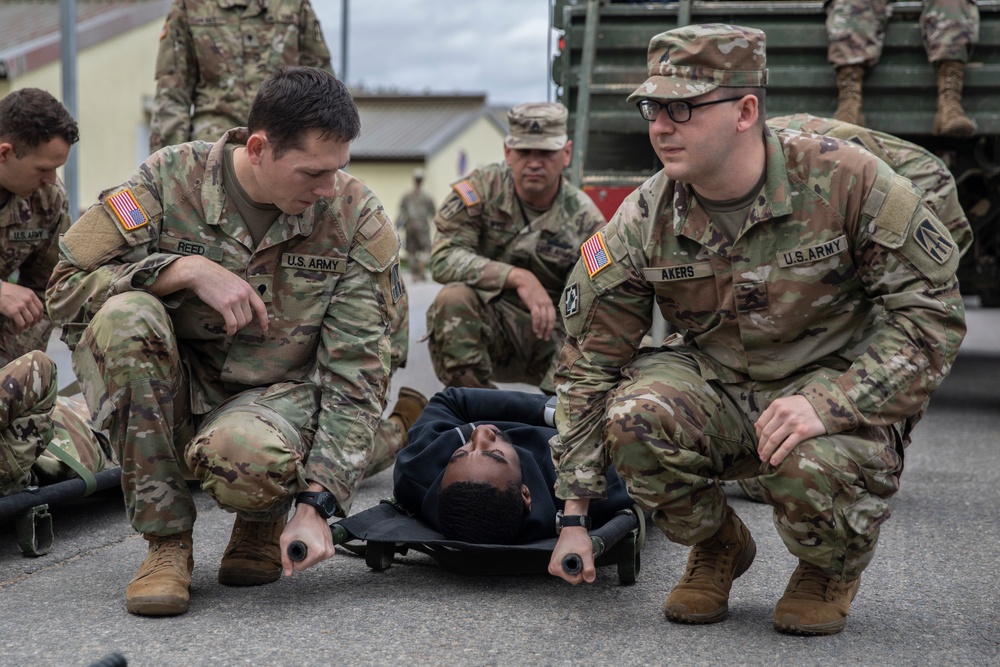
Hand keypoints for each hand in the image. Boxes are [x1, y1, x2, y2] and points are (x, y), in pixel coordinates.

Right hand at [0, 282, 44, 331]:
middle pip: (36, 315)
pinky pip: (21, 324)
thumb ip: (27, 298)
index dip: (40, 316)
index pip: (40, 307)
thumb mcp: (20, 291)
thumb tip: (31, 309)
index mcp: (31, 294)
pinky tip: (16, 331)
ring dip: (26, 326)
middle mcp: (28, 300)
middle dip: (33, 322)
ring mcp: (21, 306)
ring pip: (29, 320)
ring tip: (22, 328)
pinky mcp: (13, 312)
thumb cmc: (6, 290)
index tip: (38, 320)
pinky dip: (19, 329)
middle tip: (29, 325)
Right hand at [152, 255, 268, 335]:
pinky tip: (226, 330)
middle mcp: (243, 294)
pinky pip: (232, 324)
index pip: (261, 307)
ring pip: (241, 322)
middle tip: (234, 325)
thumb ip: (241, 291)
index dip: (264, 320)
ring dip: (236, 328)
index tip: (265, 328)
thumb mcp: (234, 280)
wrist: (199, 272)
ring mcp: (234, 300)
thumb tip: (243, 306)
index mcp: (247, 288)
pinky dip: (230, 330)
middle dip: (242, 324)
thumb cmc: (214, 276)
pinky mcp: (224, 306)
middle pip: (249, 317)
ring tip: (228, 327)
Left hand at [280, 502, 334, 575]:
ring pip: (313, 560)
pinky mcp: (332, 547)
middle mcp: (327, 553)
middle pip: (308, 564)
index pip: (301, 567)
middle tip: (301, 541)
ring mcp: (331, 550)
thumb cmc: (299, 523)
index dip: (294, 558)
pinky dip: (313, 550)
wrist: (312, 510)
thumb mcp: (286, 540)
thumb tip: (288, 573)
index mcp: (317, 552)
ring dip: (308, 553)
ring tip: (306, 539)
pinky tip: (311, 540)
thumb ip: (286, 559)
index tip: (296, 545)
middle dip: (302, 555)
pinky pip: (319, 555)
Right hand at [507, 268, 554, 340]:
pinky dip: (536, 324)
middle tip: (545, 338)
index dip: (551, 326)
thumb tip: (540, 314)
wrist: (524, 279)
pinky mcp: (533, 303)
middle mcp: (547, 303)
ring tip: (539, 336)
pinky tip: (534, 329)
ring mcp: (541, 303)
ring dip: (541, 329)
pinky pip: (536, 316)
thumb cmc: (530, 288)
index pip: (553, 317)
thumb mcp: (539, 296)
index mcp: (549, 302)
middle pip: (550, 320)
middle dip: (548, 330)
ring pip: (544, 319)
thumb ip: (541, 305)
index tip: (548, 333)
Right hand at [548, 527, 595, 583]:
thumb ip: (589, 567)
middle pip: (573, 578)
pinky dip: (577, 564)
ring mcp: (556, 566)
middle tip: (582, 556)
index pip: (574, 580)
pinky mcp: (559, 564)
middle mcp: (553, 568)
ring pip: (573, 574)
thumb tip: (590, 579)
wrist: (573, 528)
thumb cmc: (576, 537)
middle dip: (582, 569)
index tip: (583, 560)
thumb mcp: (585, 552)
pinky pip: (571, 570)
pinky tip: (578, 556)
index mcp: (556, 567)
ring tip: (580, 555)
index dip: (583, 572)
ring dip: (580, 566)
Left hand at [754, 394, 825, 465]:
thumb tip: (756, 426)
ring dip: (767, 452)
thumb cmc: (803, 405)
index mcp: (776, 405)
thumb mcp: (785, 403)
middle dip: (761, 446)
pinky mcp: (802, 432)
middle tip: (760, 454)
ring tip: (764, 459)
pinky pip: (786, 446)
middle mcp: (782, 413)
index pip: (761, 423)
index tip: (759, 443)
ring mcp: (792, 423)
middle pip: (766, 433)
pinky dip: (778, 455)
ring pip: (774, 440)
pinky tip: (774, 461)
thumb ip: (771, 413)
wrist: (824, 406)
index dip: (758, 436)